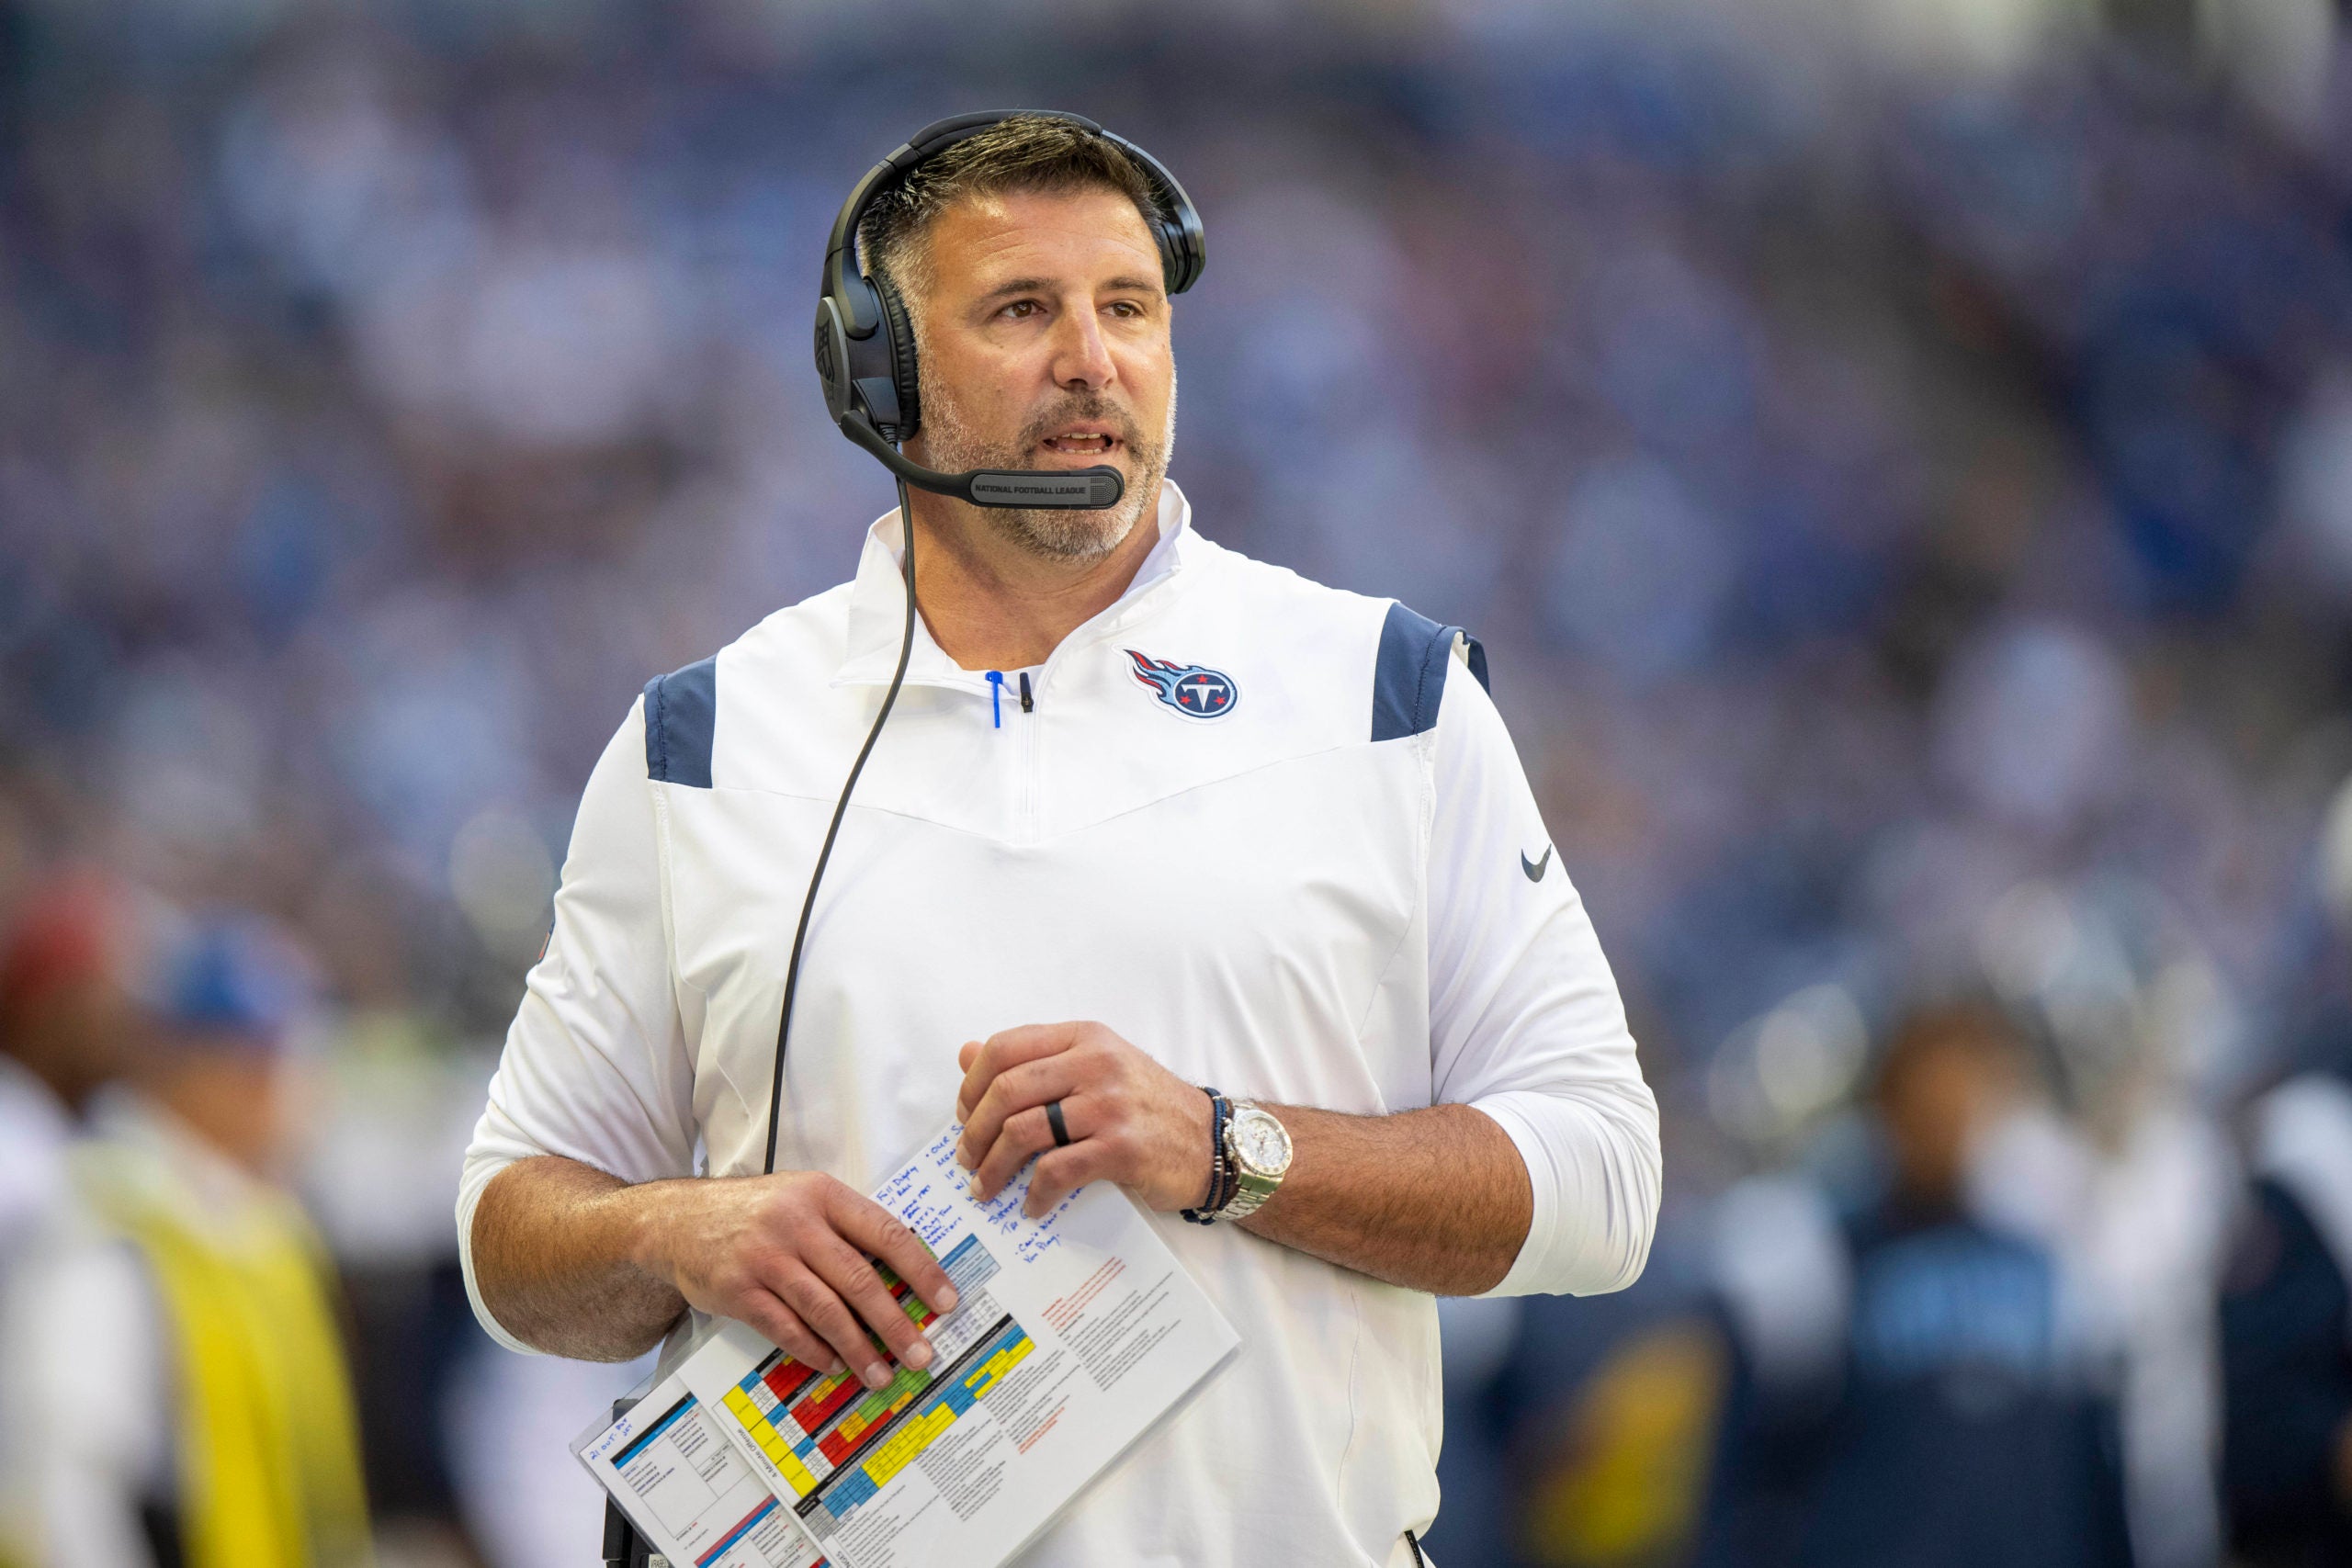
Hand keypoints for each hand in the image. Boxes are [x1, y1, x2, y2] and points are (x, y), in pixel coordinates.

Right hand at [633, 1171, 959, 1390]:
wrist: (678, 1220)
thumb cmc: (755, 1211)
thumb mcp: (804, 1197)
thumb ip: (847, 1227)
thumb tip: (905, 1272)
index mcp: (823, 1195)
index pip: (885, 1233)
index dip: (921, 1271)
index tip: (946, 1302)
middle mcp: (796, 1223)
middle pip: (859, 1279)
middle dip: (895, 1323)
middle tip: (921, 1354)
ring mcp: (765, 1257)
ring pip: (825, 1310)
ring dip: (858, 1348)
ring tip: (881, 1374)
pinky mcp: (739, 1291)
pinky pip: (786, 1329)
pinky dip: (814, 1351)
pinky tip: (834, 1364)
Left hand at [953, 1021, 1213, 1216]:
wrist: (1212, 1140)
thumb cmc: (1148, 1105)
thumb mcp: (1095, 1066)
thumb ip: (1034, 1059)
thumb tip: (967, 1053)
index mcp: (1085, 1037)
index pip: (1007, 1047)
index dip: (972, 1084)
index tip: (963, 1115)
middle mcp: (1096, 1063)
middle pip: (1007, 1091)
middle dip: (974, 1131)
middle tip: (966, 1159)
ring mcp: (1110, 1104)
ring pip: (1023, 1132)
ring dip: (994, 1166)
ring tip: (985, 1186)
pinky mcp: (1121, 1148)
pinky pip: (1056, 1171)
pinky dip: (1035, 1193)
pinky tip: (1032, 1205)